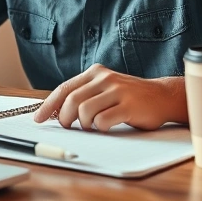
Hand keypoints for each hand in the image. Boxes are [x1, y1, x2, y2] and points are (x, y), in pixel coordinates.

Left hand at [32, 64, 186, 130]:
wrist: (163, 96)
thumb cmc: (130, 97)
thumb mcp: (105, 89)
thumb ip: (85, 95)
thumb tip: (56, 112)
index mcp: (95, 73)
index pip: (64, 89)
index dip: (49, 105)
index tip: (39, 118)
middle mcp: (104, 78)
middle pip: (71, 100)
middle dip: (65, 118)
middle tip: (69, 127)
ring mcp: (117, 91)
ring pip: (84, 111)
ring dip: (84, 124)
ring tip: (93, 125)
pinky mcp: (128, 106)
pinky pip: (102, 121)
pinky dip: (100, 128)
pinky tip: (108, 126)